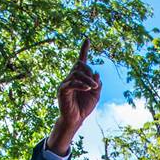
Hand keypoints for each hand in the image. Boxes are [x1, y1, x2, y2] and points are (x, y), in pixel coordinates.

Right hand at [46, 38, 101, 154]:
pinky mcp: (62, 90)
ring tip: (94, 88)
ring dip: (87, 80)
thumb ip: (97, 84)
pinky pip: (72, 83)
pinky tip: (88, 89)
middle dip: (89, 72)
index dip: (84, 49)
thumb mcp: (96, 95)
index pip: (81, 60)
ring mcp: (65, 83)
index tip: (88, 39)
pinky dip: (81, 85)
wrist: (76, 119)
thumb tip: (97, 73)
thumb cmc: (84, 107)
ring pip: (76, 73)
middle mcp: (70, 78)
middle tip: (95, 85)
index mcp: (79, 77)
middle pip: (79, 65)